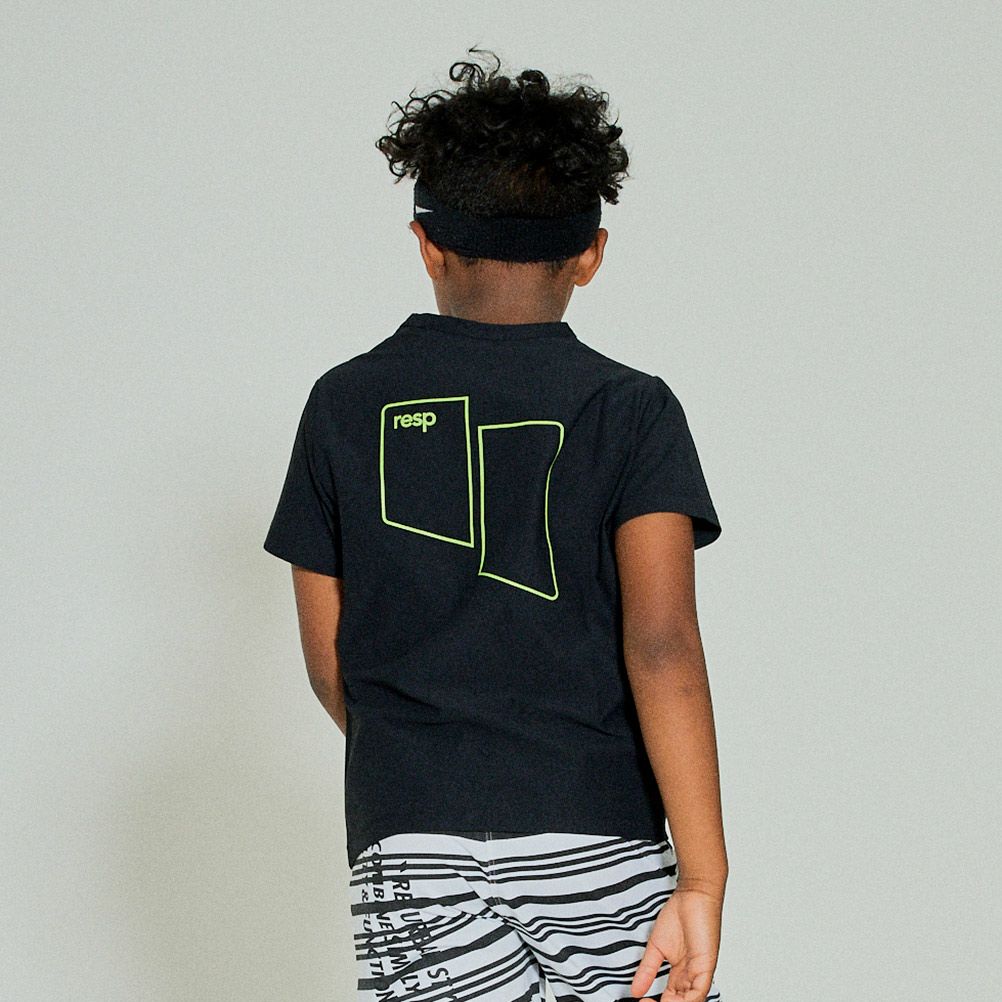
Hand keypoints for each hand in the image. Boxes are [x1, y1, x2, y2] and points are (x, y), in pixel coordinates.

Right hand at [630, 884, 722, 1000]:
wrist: (693, 896)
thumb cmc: (680, 915)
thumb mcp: (657, 946)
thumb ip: (647, 969)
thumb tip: (635, 989)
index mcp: (681, 974)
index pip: (672, 999)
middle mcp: (692, 977)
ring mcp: (700, 973)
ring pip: (692, 1001)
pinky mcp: (707, 966)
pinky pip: (700, 991)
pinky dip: (688, 1001)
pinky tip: (673, 1001)